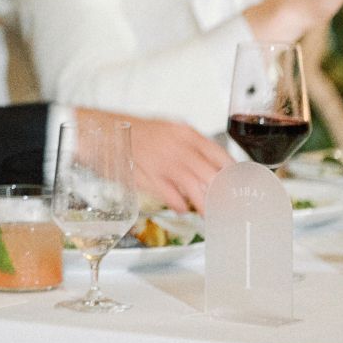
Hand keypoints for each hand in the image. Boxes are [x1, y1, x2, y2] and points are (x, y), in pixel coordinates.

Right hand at [77, 107, 229, 212]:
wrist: (100, 129)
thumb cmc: (133, 132)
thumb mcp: (167, 132)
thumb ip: (189, 149)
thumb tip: (209, 169)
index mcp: (185, 133)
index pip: (222, 157)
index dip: (235, 176)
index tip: (242, 188)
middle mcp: (179, 146)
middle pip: (213, 176)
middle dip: (224, 196)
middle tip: (231, 208)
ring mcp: (164, 161)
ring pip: (196, 189)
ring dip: (205, 205)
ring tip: (209, 213)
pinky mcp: (149, 176)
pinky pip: (172, 196)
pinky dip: (179, 206)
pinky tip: (181, 208)